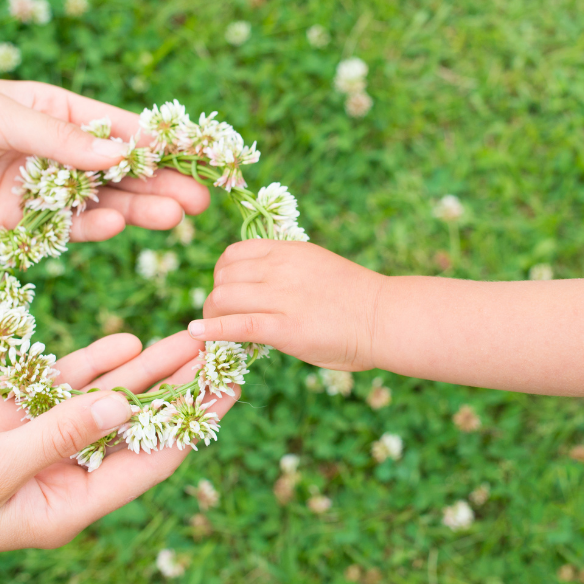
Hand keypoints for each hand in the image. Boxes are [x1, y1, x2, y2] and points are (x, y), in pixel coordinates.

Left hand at [0, 79, 209, 242]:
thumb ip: (60, 141)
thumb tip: (123, 154)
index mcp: (51, 110)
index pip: (116, 127)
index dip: (160, 143)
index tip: (201, 157)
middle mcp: (49, 151)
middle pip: (117, 171)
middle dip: (159, 184)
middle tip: (199, 202)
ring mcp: (33, 189)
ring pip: (97, 203)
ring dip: (134, 210)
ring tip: (170, 218)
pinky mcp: (12, 225)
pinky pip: (60, 230)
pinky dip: (88, 230)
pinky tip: (113, 226)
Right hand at [0, 332, 235, 563]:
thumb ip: (57, 434)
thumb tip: (126, 406)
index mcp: (67, 506)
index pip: (149, 461)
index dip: (194, 422)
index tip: (232, 387)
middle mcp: (62, 477)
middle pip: (137, 426)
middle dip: (180, 389)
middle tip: (223, 348)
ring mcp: (36, 442)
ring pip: (104, 399)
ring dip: (144, 370)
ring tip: (189, 335)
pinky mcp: (8, 415)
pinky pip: (61, 384)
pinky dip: (91, 363)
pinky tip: (127, 339)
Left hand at [187, 240, 384, 370]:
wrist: (386, 318)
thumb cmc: (356, 299)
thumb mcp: (316, 268)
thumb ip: (286, 270)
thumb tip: (257, 282)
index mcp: (289, 251)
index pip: (234, 253)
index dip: (222, 274)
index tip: (228, 291)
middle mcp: (281, 269)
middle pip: (223, 276)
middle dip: (215, 297)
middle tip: (222, 316)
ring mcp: (282, 298)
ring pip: (223, 298)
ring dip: (212, 315)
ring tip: (216, 329)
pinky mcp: (285, 328)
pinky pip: (237, 324)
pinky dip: (212, 328)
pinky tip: (197, 332)